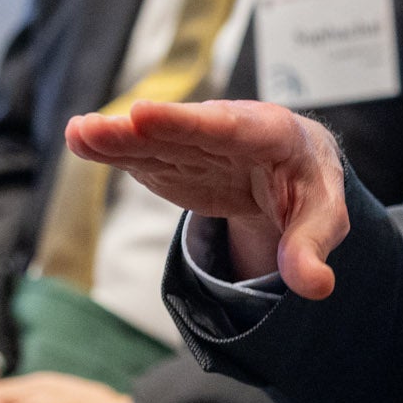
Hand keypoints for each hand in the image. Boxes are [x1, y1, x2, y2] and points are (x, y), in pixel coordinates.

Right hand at [65, 100, 347, 298]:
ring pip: (154, 139)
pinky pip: (143, 155)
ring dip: (115, 137)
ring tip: (77, 134)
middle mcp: (227, 129)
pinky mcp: (174, 160)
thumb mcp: (325, 219)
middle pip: (180, 132)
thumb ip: (312, 249)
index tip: (143, 115)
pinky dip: (114, 151)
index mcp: (272, 134)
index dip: (184, 123)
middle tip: (93, 128)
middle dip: (140, 131)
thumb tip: (314, 287)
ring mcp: (196, 143)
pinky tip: (82, 141)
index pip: (226, 129)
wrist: (294, 170)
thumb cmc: (309, 189)